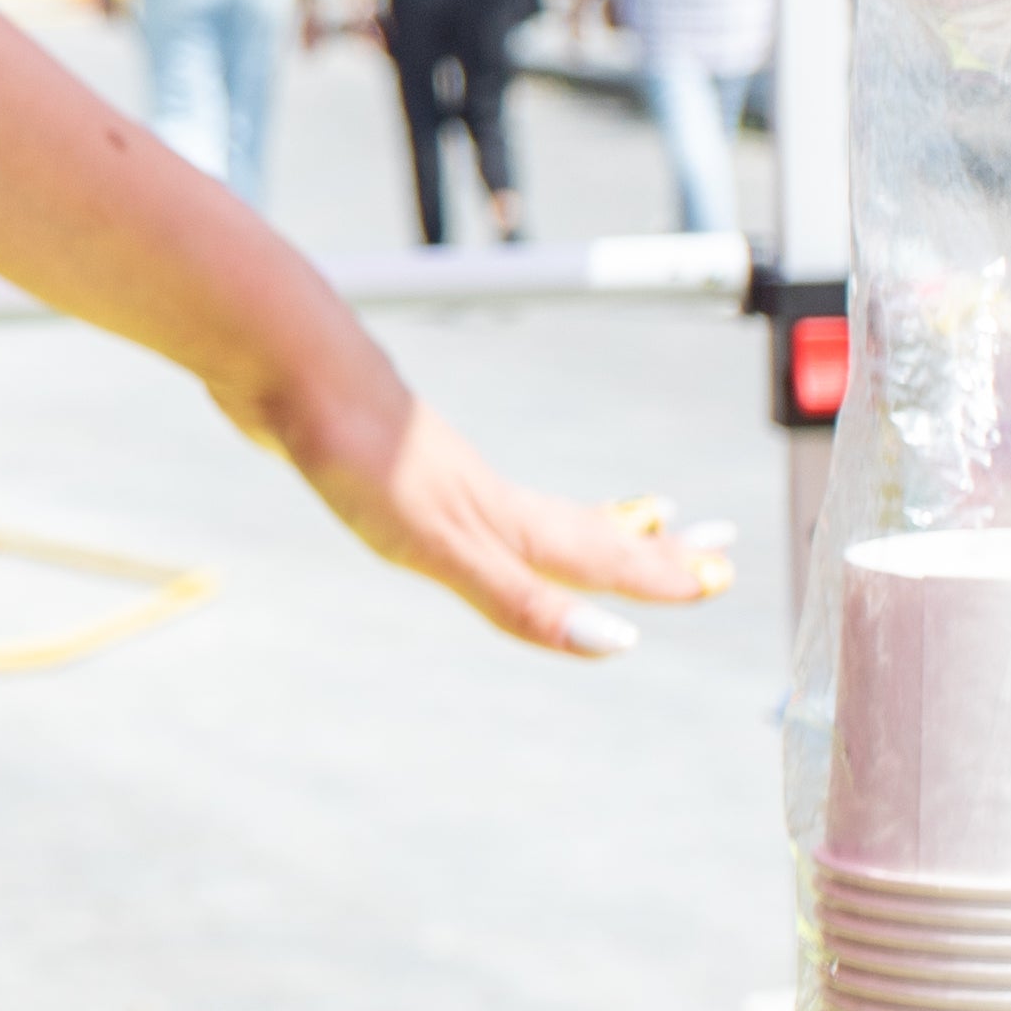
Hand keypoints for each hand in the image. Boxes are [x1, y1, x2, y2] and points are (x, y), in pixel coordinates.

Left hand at [246, 368, 734, 655]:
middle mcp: (486, 495)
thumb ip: (521, 595)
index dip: (660, 575)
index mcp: (503, 518)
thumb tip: (614, 643)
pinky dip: (507, 514)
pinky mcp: (395, 464)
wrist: (287, 367)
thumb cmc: (362, 455)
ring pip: (532, 512)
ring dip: (589, 526)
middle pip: (584, 529)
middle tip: (715, 547)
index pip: (603, 555)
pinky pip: (475, 501)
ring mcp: (442, 475)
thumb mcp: (443, 544)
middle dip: (650, 547)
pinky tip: (482, 506)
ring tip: (632, 521)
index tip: (723, 576)